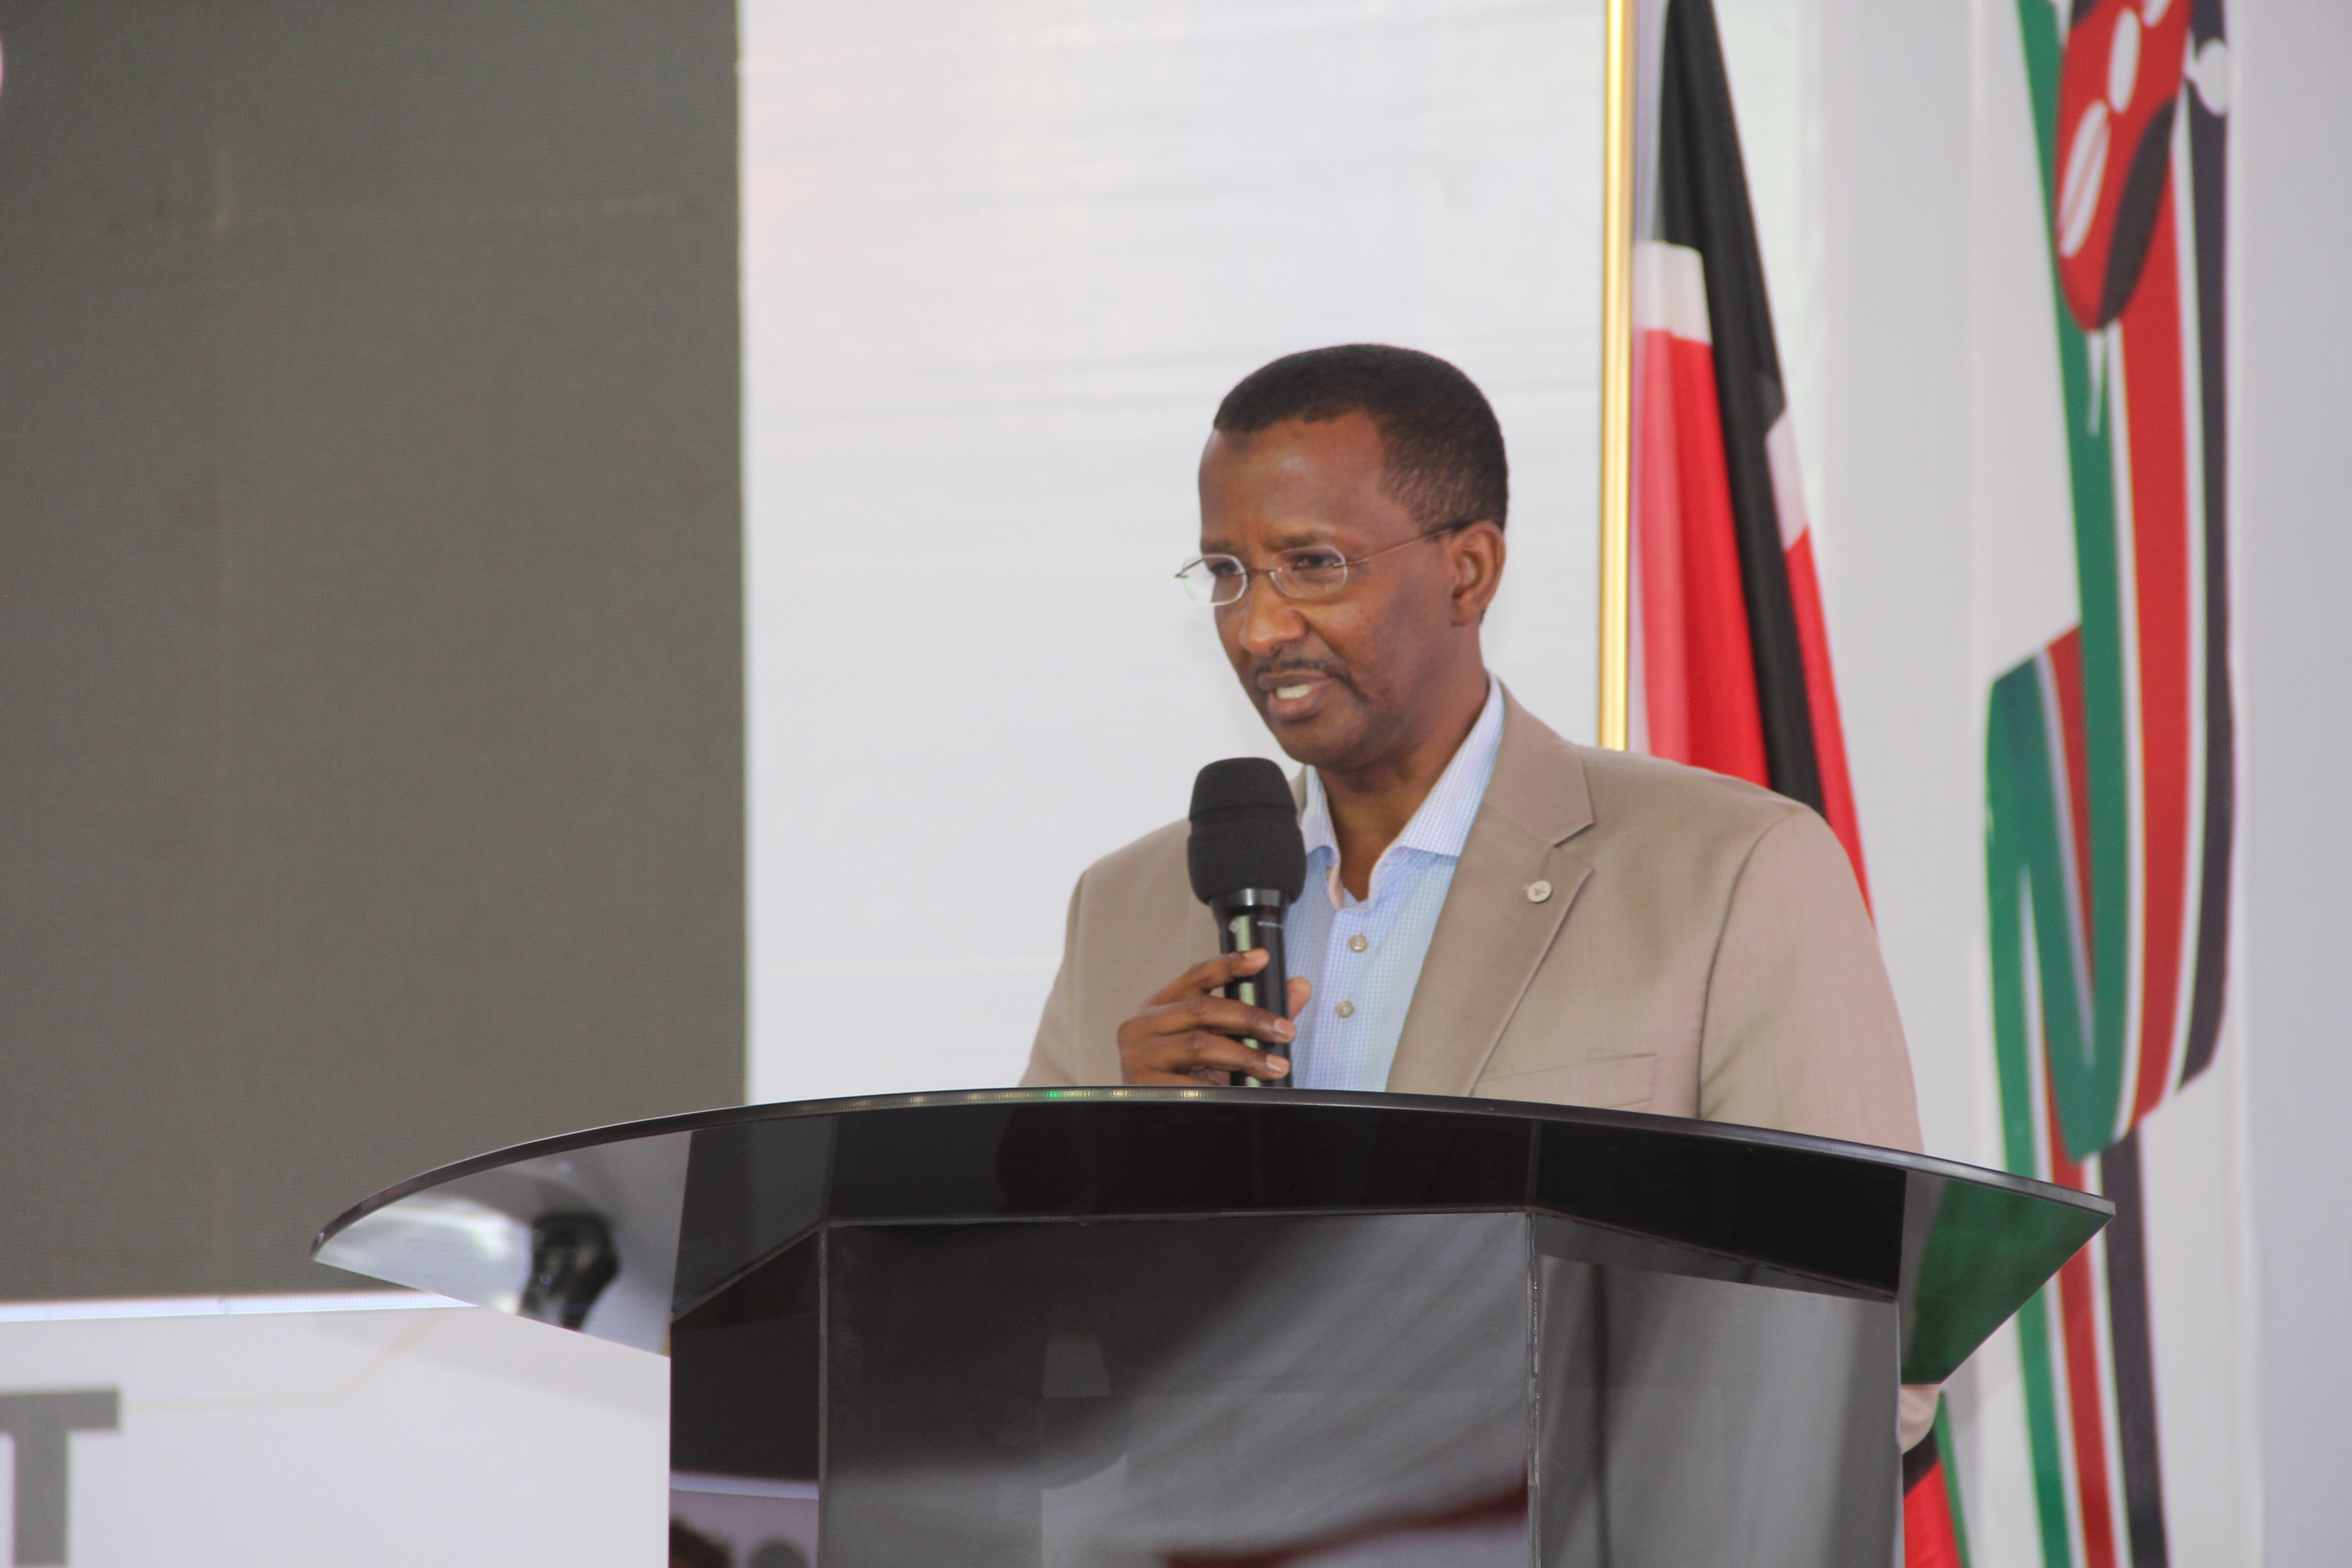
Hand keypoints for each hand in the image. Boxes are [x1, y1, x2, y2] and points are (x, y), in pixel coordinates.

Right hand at [1117, 949, 1311, 1085]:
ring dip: (1245, 1056)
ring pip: (1200, 1044)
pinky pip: (1191, 1083)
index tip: (1261, 958)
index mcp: (1160, 1007)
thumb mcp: (1216, 1045)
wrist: (1147, 1126)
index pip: (1196, 975)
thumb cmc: (1182, 1079)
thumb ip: (1254, 1017)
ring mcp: (1139, 1053)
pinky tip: (1238, 1092)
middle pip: (1203, 1008)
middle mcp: (1143, 1024)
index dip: (1229, 964)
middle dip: (1251, 1018)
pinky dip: (1220, 1087)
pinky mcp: (1142, 1082)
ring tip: (1274, 1067)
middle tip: (1284, 1031)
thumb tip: (1298, 988)